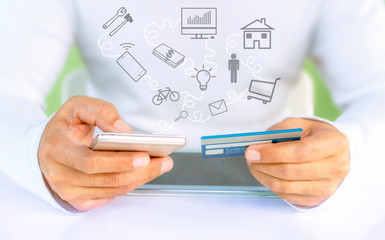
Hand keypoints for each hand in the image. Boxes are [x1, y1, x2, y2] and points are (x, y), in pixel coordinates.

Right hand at [38, 96, 172, 211]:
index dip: (119, 161)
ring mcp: (69, 191)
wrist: (46, 149)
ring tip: (162, 165)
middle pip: (107, 179)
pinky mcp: (79, 200)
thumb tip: (125, 131)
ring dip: (141, 178)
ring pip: (113, 190)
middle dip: (140, 171)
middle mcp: (60, 175)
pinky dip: (131, 184)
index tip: (144, 155)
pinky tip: (145, 173)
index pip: (90, 162)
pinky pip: (111, 195)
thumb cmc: (64, 128)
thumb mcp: (77, 107)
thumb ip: (101, 111)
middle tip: (163, 161)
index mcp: (57, 150)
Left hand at [245, 117, 349, 206]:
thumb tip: (259, 144)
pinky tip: (266, 175)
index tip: (253, 151)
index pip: (301, 152)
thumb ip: (280, 131)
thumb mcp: (300, 124)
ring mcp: (328, 186)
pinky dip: (272, 186)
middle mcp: (336, 167)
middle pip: (292, 171)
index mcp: (334, 143)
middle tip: (250, 158)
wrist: (334, 152)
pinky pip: (288, 196)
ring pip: (287, 186)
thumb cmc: (315, 136)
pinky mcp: (318, 198)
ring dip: (264, 177)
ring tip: (254, 166)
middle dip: (264, 165)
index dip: (273, 153)